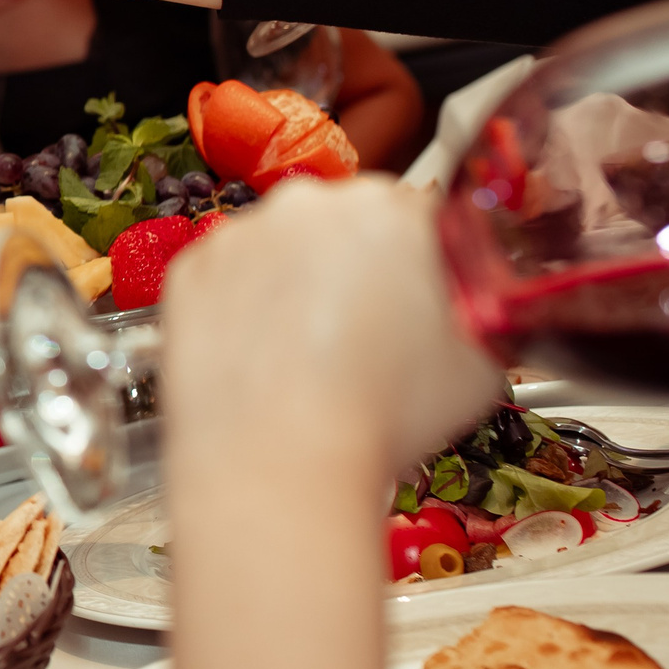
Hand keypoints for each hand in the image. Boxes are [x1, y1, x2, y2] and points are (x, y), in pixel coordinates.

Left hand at [163, 177, 500, 468]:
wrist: (278, 464)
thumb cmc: (383, 416)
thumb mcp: (481, 364)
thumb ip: (479, 313)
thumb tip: (473, 308)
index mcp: (390, 209)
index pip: (418, 214)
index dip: (421, 261)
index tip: (416, 299)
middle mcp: (308, 204)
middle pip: (343, 222)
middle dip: (355, 265)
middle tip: (363, 332)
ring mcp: (238, 234)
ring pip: (279, 247)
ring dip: (294, 282)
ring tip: (307, 355)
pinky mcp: (187, 270)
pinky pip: (227, 278)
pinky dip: (241, 307)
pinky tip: (261, 358)